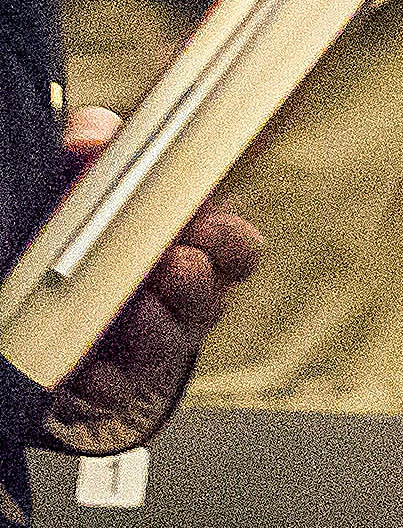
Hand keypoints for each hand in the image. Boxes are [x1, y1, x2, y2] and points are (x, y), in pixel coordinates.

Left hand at [29, 103, 256, 452]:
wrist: (38, 293)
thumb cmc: (80, 228)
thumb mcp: (86, 181)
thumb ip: (94, 147)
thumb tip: (93, 138)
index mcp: (194, 249)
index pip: (239, 250)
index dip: (230, 242)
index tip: (205, 226)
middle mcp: (184, 301)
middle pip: (211, 300)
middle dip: (194, 283)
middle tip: (173, 264)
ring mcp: (150, 344)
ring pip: (168, 343)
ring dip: (154, 327)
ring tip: (132, 309)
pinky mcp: (109, 382)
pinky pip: (114, 389)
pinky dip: (101, 377)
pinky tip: (85, 364)